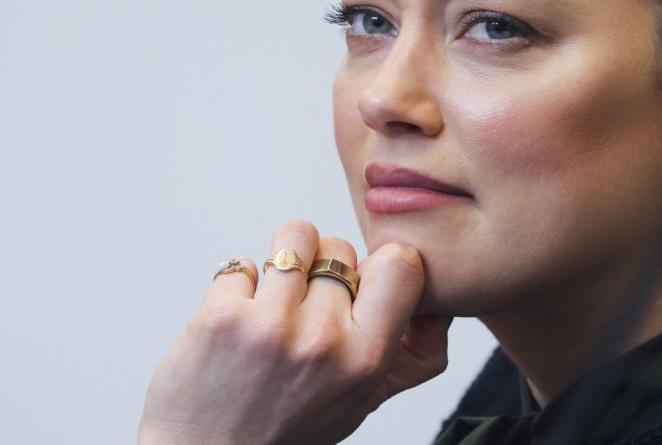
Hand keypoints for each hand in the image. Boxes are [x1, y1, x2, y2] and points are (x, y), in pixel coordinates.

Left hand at [138, 219, 452, 444]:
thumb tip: (440, 306)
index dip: (382, 263)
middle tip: (307, 311)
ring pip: (296, 236)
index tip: (364, 281)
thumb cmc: (287, 428)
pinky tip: (239, 320)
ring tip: (275, 297)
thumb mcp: (363, 400)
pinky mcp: (220, 316)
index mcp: (366, 360)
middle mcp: (323, 341)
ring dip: (285, 259)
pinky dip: (239, 285)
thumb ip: (413, 355)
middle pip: (340, 248)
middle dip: (325, 269)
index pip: (402, 263)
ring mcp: (269, 326)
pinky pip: (242, 262)